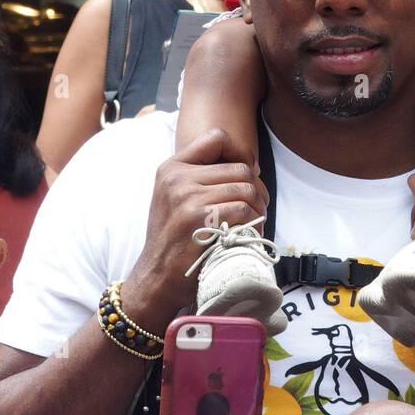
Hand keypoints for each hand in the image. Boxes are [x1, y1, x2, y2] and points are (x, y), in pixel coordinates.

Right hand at [123, 128, 268, 329]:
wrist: (156, 276)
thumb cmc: (173, 238)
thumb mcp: (174, 196)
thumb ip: (202, 175)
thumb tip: (251, 165)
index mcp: (172, 167)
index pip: (217, 138)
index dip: (240, 152)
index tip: (247, 173)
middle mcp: (178, 177)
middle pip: (239, 168)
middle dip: (256, 188)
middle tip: (258, 206)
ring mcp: (188, 197)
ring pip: (245, 188)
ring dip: (258, 206)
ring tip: (255, 220)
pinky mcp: (200, 219)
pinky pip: (243, 209)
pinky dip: (253, 222)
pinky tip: (249, 232)